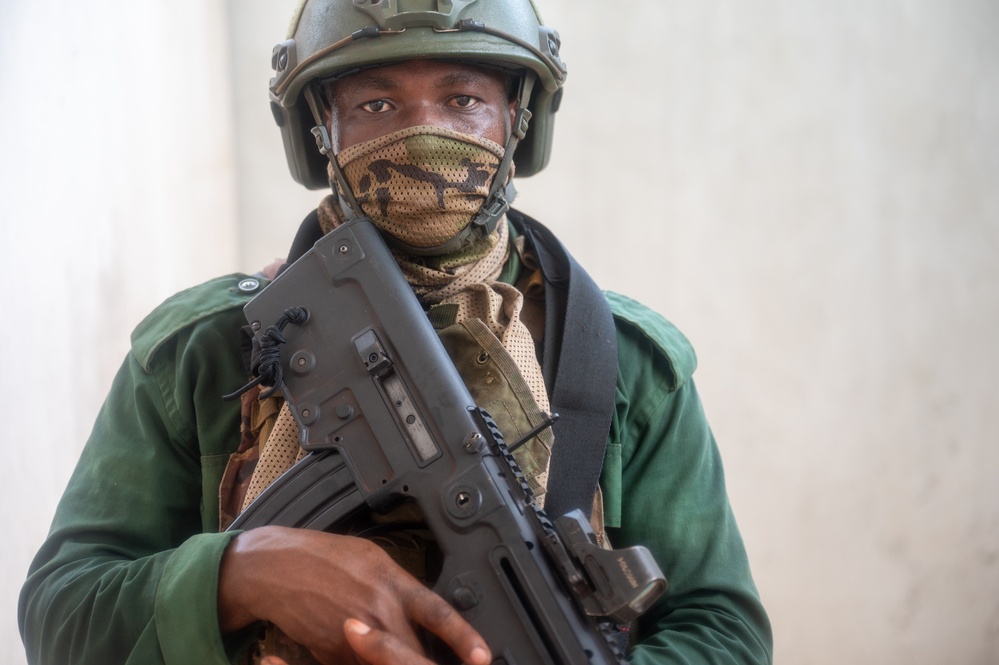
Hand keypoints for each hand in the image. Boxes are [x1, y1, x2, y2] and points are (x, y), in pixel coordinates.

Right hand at [218, 526, 490, 664]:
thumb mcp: (372, 560)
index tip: (483, 657)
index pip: (439, 613)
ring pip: (387, 661)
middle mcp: (379, 610)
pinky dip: (361, 660)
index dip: (464, 638)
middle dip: (421, 660)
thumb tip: (420, 612)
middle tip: (428, 660)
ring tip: (384, 649)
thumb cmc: (324, 557)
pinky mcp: (331, 652)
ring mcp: (355, 635)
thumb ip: (398, 589)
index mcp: (393, 583)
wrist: (276, 567)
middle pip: (413, 652)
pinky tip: (355, 645)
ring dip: (391, 659)